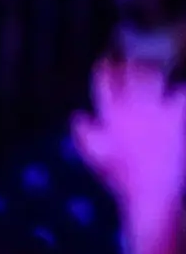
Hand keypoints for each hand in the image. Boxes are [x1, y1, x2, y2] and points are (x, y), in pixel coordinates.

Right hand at [72, 59, 185, 210]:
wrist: (151, 193)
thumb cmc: (120, 178)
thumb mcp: (94, 157)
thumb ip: (83, 134)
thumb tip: (78, 115)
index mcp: (109, 115)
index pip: (104, 81)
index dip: (104, 67)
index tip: (106, 60)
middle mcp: (131, 108)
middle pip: (130, 73)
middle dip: (131, 63)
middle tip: (133, 61)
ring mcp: (154, 112)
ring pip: (153, 78)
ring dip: (152, 70)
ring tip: (153, 69)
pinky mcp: (175, 120)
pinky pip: (181, 95)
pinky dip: (180, 90)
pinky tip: (181, 88)